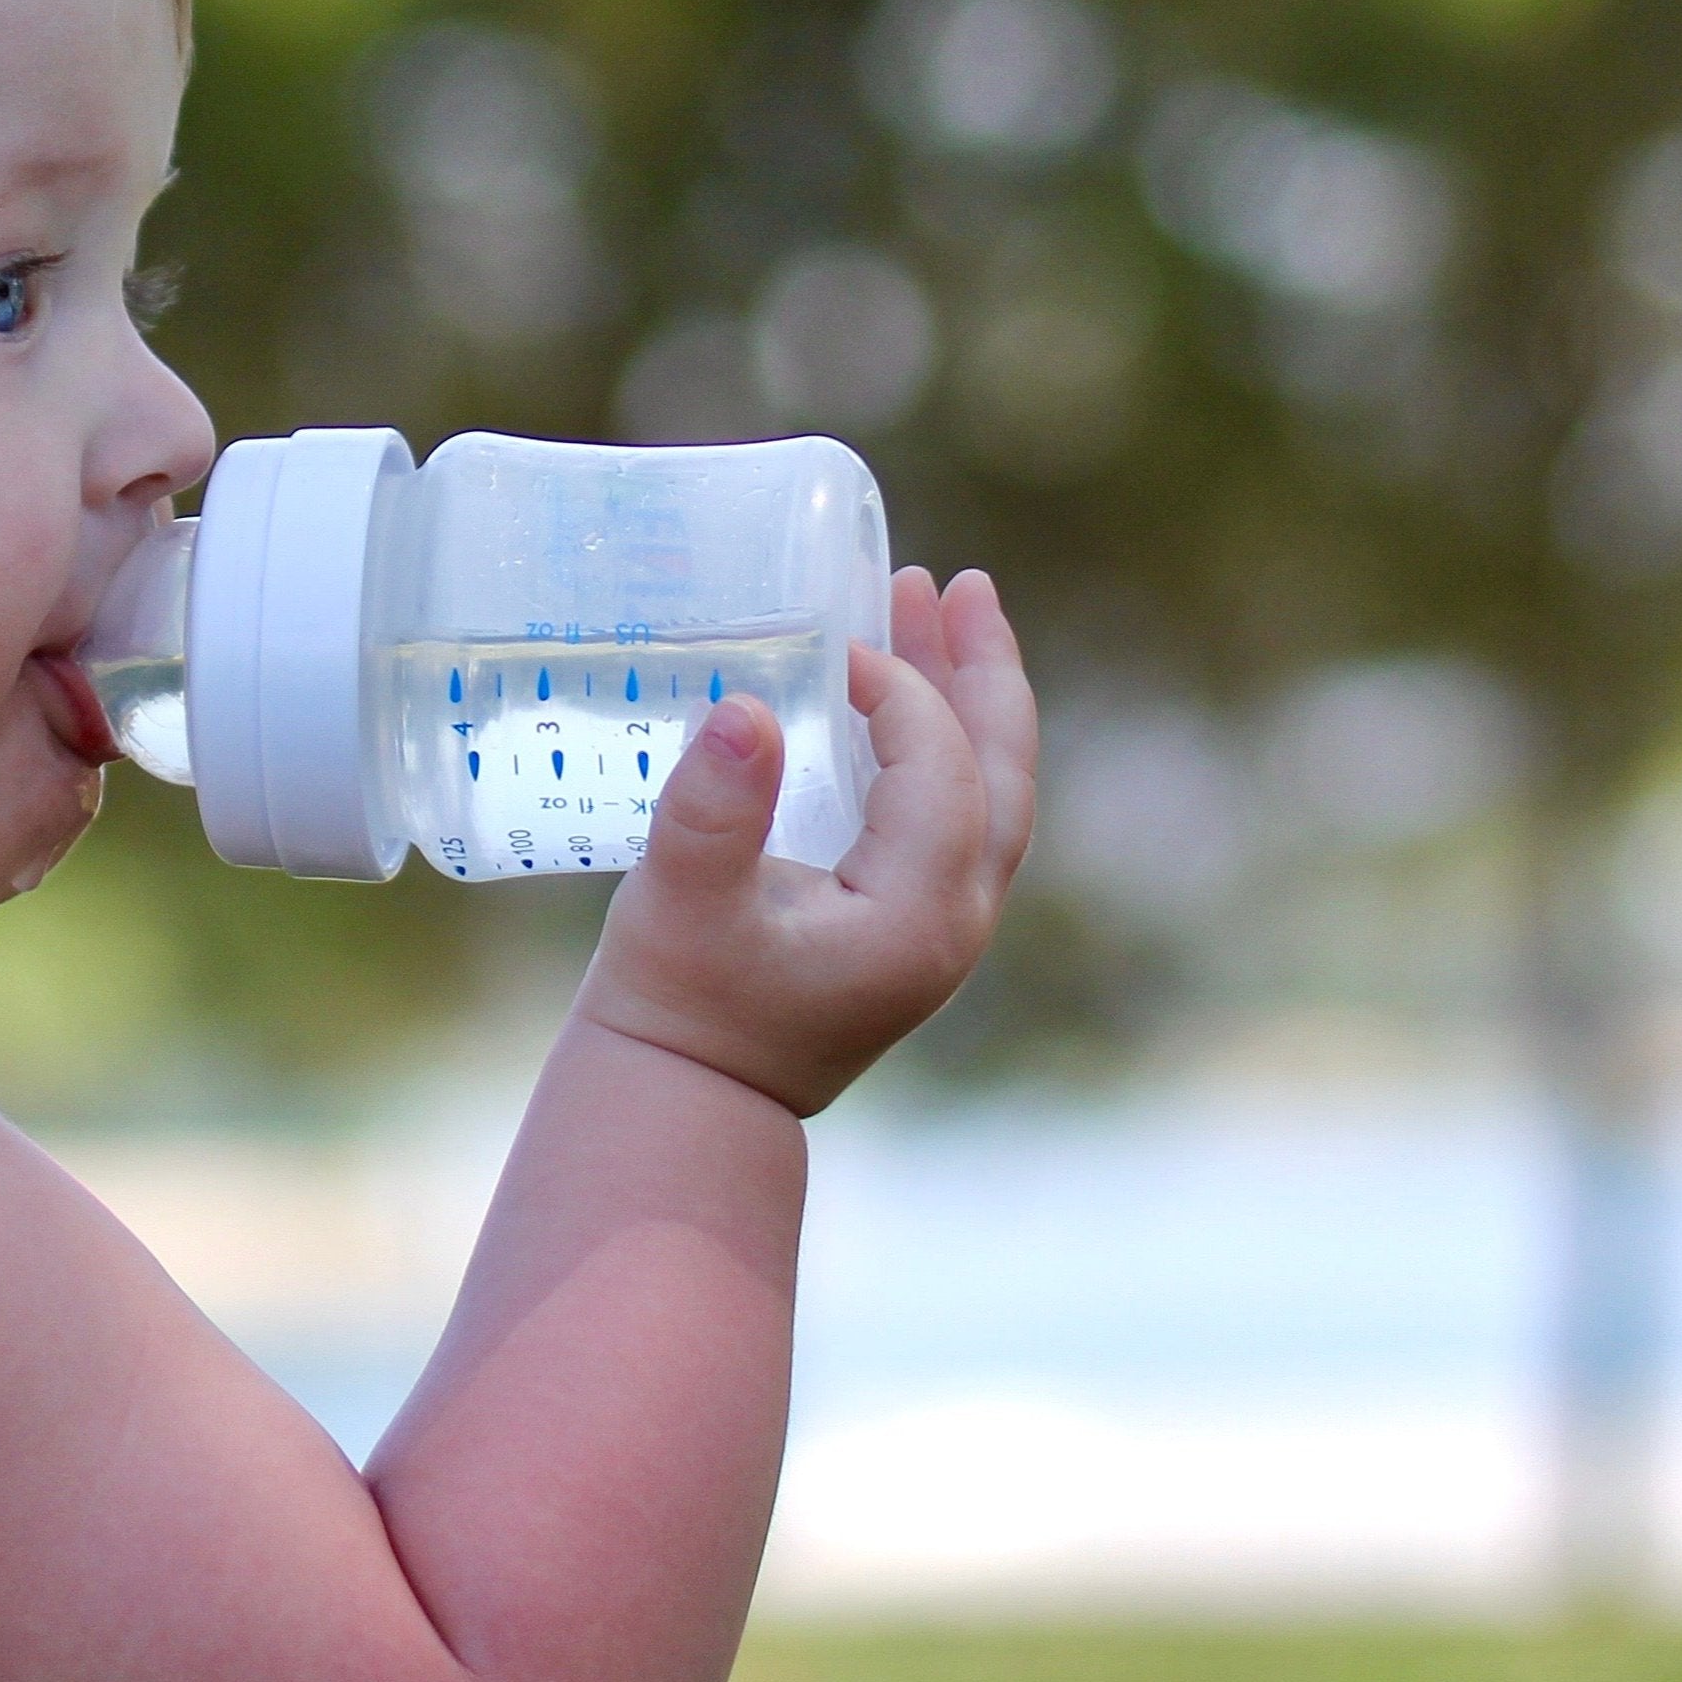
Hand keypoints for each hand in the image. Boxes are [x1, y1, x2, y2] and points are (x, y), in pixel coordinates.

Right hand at [574, 568, 1035, 1116]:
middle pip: (1002, 774)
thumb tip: (744, 709)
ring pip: (985, 793)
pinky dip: (938, 745)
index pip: (943, 772)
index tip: (834, 640)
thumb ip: (714, 808)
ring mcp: (939, 928)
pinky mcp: (906, 926)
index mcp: (918, 915)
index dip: (902, 691)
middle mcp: (953, 922)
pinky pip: (952, 815)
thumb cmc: (679, 1003)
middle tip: (956, 581)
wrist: (689, 1101)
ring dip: (963, 699)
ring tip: (934, 604)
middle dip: (982, 670)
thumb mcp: (682, 900)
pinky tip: (897, 701)